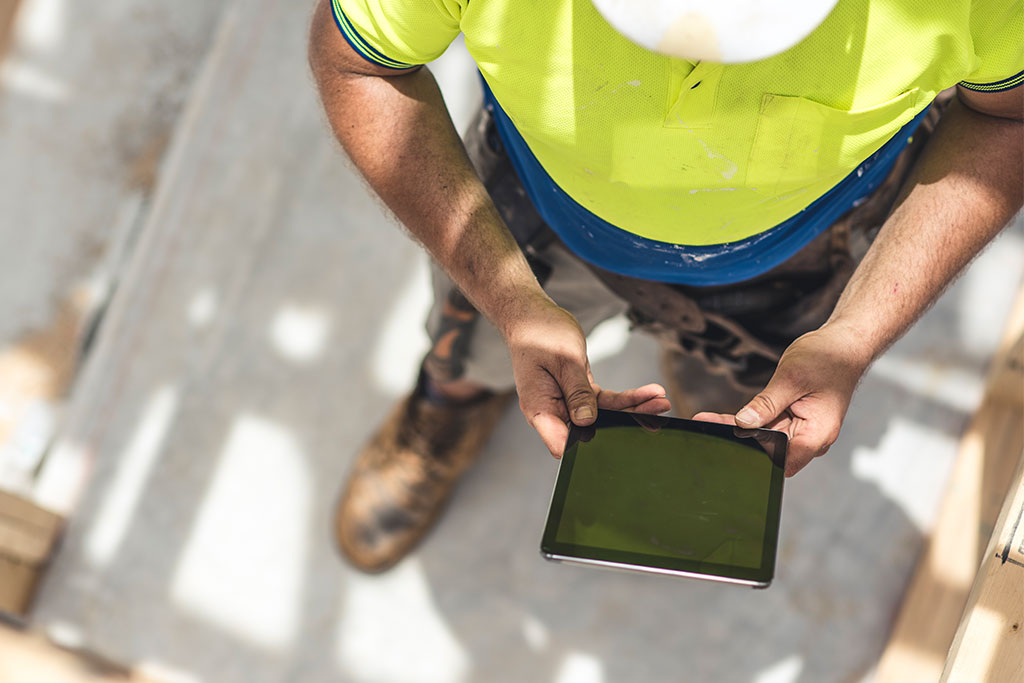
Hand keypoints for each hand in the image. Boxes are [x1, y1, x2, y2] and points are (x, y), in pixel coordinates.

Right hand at [504, 299, 670, 456]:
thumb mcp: (564, 360)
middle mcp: (553, 411)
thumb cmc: (539, 334)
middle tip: (656, 417)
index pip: (562, 442)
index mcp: (540, 409)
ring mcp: (567, 404)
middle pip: (591, 430)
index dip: (587, 447)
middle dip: (625, 424)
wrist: (533, 318)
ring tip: (661, 402)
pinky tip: (649, 392)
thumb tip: (587, 421)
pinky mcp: (578, 394)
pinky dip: (626, 397)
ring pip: (604, 415)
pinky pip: (604, 402)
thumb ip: (577, 392)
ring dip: (632, 409)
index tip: (617, 441)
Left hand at [694, 323, 869, 475]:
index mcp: (817, 435)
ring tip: (706, 420)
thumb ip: (767, 404)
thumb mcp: (791, 378)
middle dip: (737, 440)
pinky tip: (721, 418)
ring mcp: (801, 430)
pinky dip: (746, 421)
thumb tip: (743, 423)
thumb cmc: (827, 359)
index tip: (725, 442)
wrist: (843, 346)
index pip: (780, 459)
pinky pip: (766, 425)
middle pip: (768, 450)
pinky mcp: (792, 421)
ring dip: (737, 429)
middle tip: (705, 426)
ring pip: (763, 438)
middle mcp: (810, 438)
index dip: (752, 455)